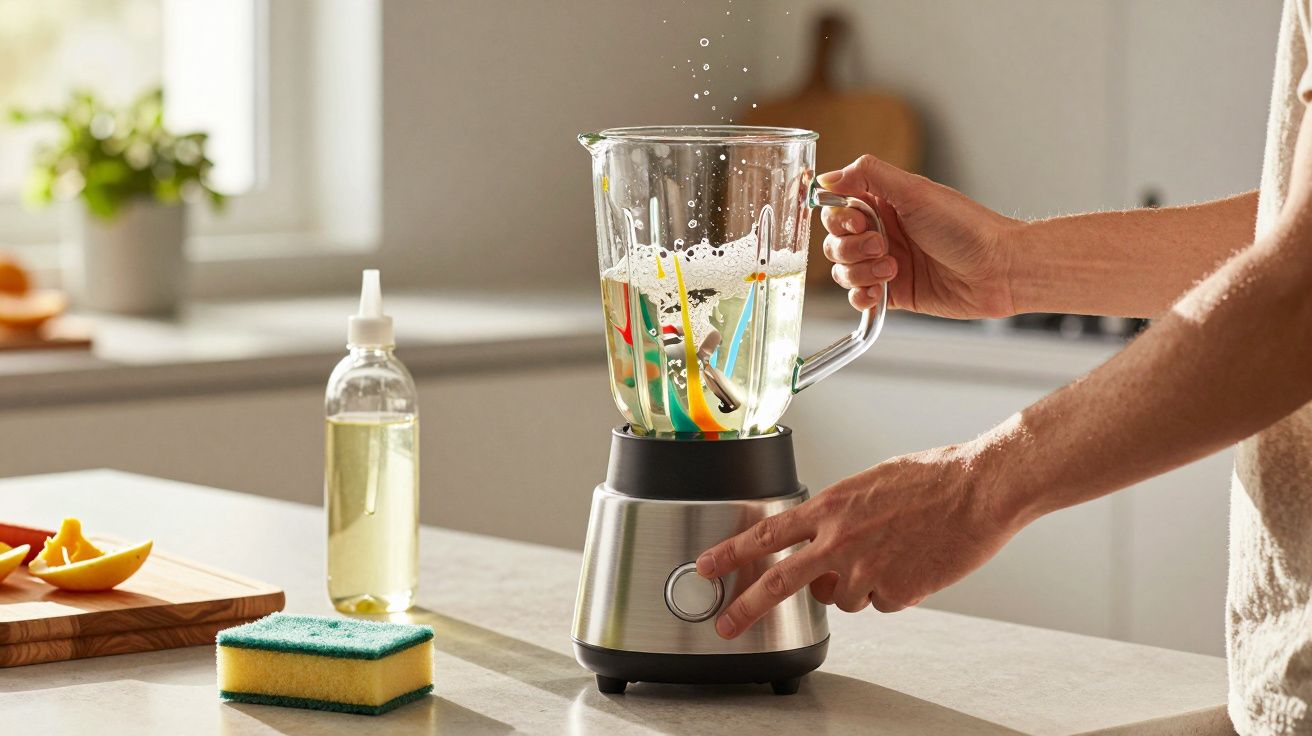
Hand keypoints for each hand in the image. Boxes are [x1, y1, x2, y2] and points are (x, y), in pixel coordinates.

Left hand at [695, 441, 1025, 637]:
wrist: (979, 489)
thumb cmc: (932, 478)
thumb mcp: (869, 484)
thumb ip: (838, 514)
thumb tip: (824, 536)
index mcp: (830, 507)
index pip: (766, 534)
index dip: (731, 553)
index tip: (706, 566)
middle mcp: (840, 540)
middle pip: (779, 582)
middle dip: (745, 607)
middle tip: (725, 625)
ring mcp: (866, 570)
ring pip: (841, 599)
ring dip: (857, 586)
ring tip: (891, 552)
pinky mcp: (896, 593)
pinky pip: (881, 604)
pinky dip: (894, 591)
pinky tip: (913, 563)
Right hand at [819, 155, 1021, 318]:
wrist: (999, 270)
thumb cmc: (967, 228)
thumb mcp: (915, 191)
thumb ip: (868, 176)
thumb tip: (826, 177)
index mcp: (886, 203)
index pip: (838, 208)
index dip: (840, 218)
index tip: (858, 222)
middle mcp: (883, 232)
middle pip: (835, 241)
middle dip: (851, 247)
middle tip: (883, 246)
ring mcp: (886, 264)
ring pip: (843, 271)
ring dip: (859, 272)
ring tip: (892, 269)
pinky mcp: (894, 293)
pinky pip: (858, 297)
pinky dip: (862, 296)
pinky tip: (880, 291)